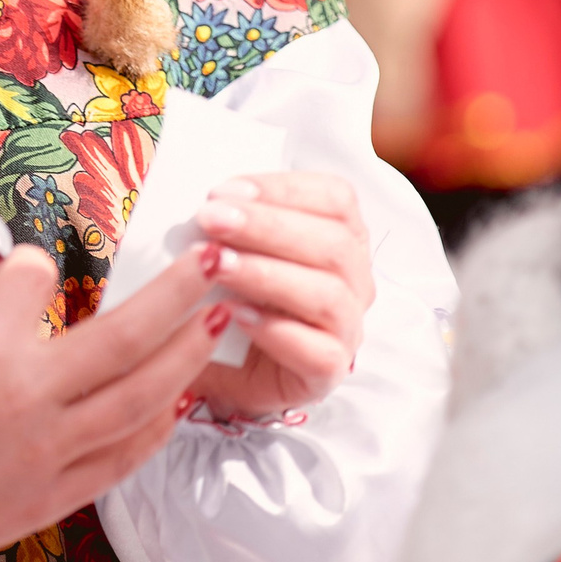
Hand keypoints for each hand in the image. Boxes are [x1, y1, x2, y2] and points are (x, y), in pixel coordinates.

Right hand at [0, 242, 225, 561]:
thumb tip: (33, 275)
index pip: (38, 280)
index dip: (43, 266)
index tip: (45, 268)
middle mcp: (25, 396)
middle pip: (124, 339)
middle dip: (178, 297)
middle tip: (215, 268)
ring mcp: (47, 451)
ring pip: (139, 400)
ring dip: (186, 359)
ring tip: (214, 325)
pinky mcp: (53, 495)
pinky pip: (122, 458)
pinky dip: (156, 427)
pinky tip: (178, 401)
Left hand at [189, 171, 372, 417]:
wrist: (216, 363)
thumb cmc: (227, 296)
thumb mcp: (226, 249)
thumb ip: (227, 224)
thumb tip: (207, 205)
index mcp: (340, 236)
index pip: (335, 198)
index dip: (282, 189)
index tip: (224, 191)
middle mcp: (353, 281)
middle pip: (333, 244)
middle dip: (267, 227)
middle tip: (211, 219)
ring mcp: (346, 328)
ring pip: (328, 295)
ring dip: (267, 274)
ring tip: (217, 265)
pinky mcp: (328, 372)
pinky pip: (320, 353)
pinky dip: (276, 331)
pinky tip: (235, 315)